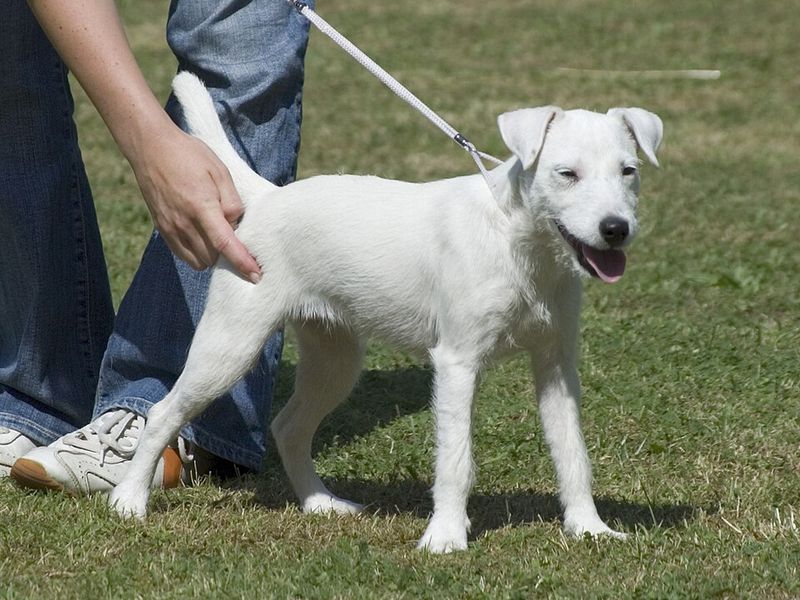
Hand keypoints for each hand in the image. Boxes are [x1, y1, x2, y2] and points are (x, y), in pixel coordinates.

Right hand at [130, 127, 261, 282]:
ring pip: (199, 260)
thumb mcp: (220, 172)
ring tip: (219, 237)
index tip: (256, 276)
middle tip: (237, 240)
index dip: (242, 262)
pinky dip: (197, 254)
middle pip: (213, 257)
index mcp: (202, 207)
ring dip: (213, 256)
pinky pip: (184, 255)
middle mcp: (184, 222)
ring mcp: (170, 228)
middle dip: (229, 255)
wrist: (151, 148)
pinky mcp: (162, 229)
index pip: (225, 244)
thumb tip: (236, 225)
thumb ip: (232, 202)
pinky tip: (204, 239)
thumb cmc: (190, 156)